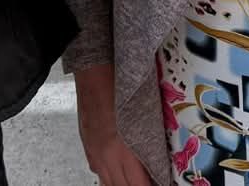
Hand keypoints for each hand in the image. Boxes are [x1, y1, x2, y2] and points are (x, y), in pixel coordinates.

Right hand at [75, 64, 152, 185]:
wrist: (95, 74)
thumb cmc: (122, 89)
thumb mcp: (145, 116)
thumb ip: (149, 144)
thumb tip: (158, 160)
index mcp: (123, 151)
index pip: (139, 185)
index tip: (161, 184)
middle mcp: (106, 157)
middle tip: (150, 181)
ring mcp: (95, 153)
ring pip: (108, 183)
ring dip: (122, 184)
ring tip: (135, 180)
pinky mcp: (87, 147)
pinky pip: (99, 171)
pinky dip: (109, 176)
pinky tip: (117, 172)